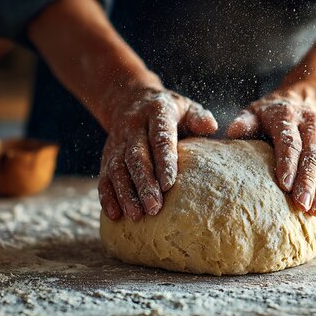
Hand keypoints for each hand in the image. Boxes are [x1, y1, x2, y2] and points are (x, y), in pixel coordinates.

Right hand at [98, 82, 217, 220]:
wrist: (130, 99)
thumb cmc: (169, 111)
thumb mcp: (186, 107)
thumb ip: (198, 117)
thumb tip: (211, 127)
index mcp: (157, 112)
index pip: (160, 138)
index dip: (164, 161)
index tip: (169, 185)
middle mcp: (133, 126)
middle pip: (136, 157)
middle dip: (144, 184)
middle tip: (154, 208)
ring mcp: (117, 141)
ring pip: (117, 168)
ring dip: (125, 193)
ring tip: (136, 215)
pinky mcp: (107, 155)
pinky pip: (104, 176)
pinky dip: (108, 196)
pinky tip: (115, 215)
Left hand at [226, 83, 315, 218]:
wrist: (306, 100)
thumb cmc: (272, 114)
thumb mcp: (255, 112)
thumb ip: (245, 122)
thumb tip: (233, 130)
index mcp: (289, 117)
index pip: (290, 142)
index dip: (289, 163)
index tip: (285, 185)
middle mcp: (312, 126)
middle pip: (313, 155)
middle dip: (308, 182)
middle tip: (301, 205)